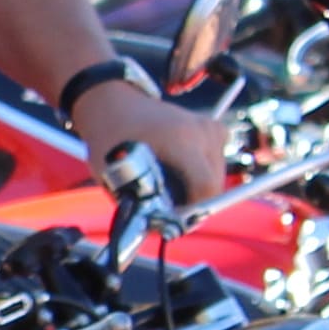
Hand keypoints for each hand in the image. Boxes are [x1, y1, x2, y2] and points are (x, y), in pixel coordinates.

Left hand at [75, 81, 232, 204]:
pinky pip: (216, 162)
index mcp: (181, 140)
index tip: (173, 217)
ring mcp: (210, 127)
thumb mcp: (115, 173)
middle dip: (194, 201)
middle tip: (168, 206)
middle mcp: (202, 131)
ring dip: (197, 187)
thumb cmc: (111, 136)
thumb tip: (161, 227)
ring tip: (170, 185)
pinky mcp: (213, 128)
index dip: (191, 211)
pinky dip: (202, 172)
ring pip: (217, 175)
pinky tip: (180, 170)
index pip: (205, 187)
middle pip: (214, 184)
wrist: (115, 102)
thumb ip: (140, 202)